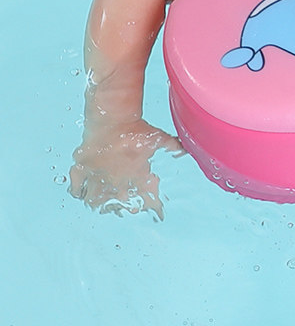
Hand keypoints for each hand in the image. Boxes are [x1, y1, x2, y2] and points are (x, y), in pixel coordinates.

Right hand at [69, 122, 183, 219]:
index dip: (153, 206)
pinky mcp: (81, 169)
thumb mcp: (159, 138)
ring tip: (104, 203)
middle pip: (121, 204)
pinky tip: (81, 192)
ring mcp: (97, 177)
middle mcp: (117, 181)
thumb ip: (173, 146)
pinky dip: (78, 192)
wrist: (113, 117)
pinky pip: (76, 188)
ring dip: (101, 203)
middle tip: (129, 206)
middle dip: (126, 207)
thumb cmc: (136, 128)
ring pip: (96, 202)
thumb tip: (187, 149)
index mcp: (136, 177)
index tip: (156, 209)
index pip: (147, 199)